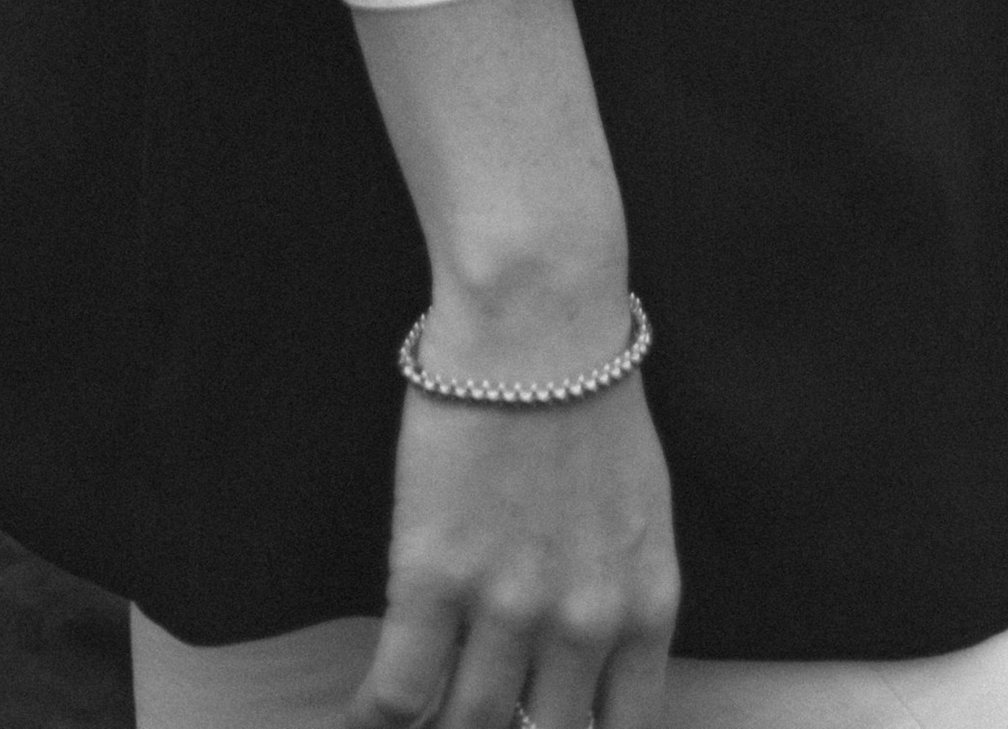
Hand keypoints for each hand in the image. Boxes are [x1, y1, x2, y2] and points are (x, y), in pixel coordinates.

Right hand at [346, 0, 678, 725]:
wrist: (539, 319)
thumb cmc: (589, 392)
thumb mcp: (638, 508)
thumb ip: (617, 591)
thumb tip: (579, 655)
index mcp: (645, 605)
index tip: (539, 726)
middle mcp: (583, 624)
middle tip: (476, 715)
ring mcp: (508, 608)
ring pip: (468, 724)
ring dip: (439, 726)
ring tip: (417, 719)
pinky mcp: (435, 579)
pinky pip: (398, 692)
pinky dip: (374, 721)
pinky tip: (362, 721)